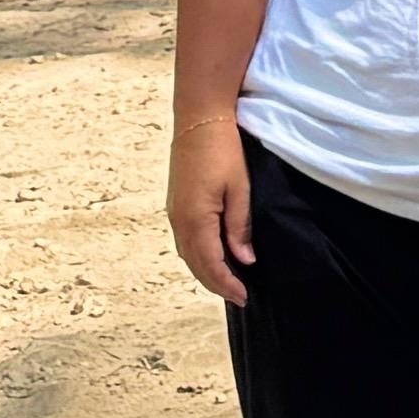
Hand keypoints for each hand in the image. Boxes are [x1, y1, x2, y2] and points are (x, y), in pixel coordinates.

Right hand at [169, 105, 256, 307]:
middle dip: (216, 284)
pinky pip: (185, 241)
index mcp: (196, 220)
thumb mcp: (239, 189)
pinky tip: (213, 256)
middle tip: (239, 296)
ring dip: (206, 272)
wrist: (198, 119)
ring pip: (188, 255)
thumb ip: (239, 228)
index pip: (211, 265)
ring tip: (228, 282)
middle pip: (196, 265)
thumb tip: (245, 260)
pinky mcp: (175, 205)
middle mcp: (179, 221)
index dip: (227, 284)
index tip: (244, 297)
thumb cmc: (223, 150)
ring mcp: (174, 213)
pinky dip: (198, 256)